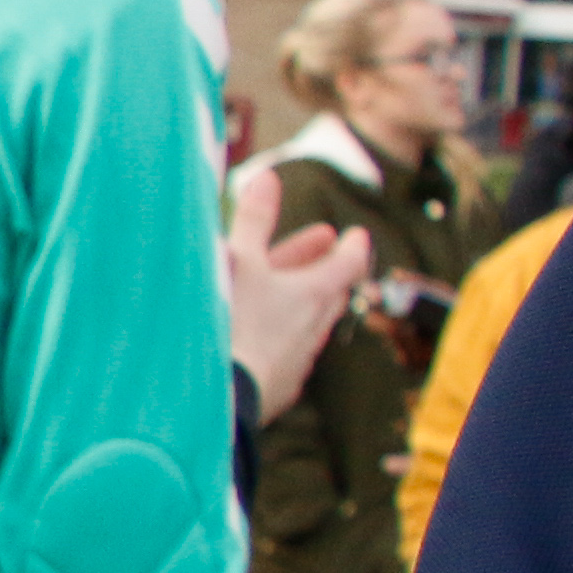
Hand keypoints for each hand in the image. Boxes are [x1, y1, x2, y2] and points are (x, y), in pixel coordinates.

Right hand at [224, 158, 371, 421]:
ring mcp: (298, 360)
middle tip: (321, 248)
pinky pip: (288, 352)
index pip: (349, 264)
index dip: (353, 245)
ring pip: (310, 323)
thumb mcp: (237, 261)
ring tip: (287, 289)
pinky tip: (261, 336)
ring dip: (302, 300)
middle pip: (332, 293)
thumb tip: (267, 176)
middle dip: (325, 267)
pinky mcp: (278, 387)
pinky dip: (281, 333)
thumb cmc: (230, 321)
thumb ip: (254, 220)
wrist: (218, 397)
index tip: (354, 233)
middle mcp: (316, 327)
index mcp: (314, 292)